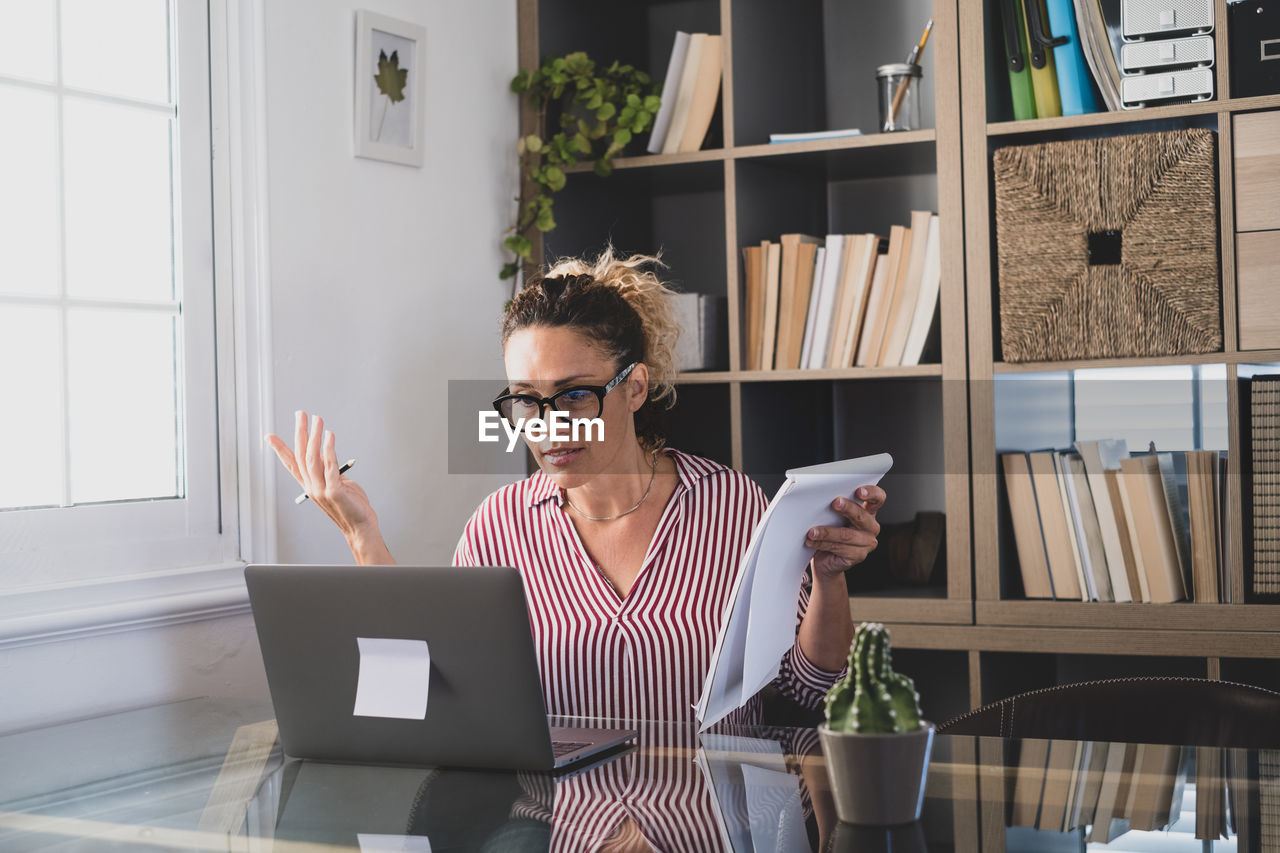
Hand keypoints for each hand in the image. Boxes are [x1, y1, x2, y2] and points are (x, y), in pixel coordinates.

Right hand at [265, 411, 378, 540]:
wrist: (360, 527)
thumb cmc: (351, 506)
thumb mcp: (337, 483)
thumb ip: (328, 470)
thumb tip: (324, 452)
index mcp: (310, 485)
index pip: (291, 464)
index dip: (280, 449)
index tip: (269, 436)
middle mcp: (311, 486)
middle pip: (300, 455)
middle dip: (300, 432)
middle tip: (300, 414)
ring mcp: (321, 489)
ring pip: (312, 457)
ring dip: (314, 435)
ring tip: (317, 419)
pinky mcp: (334, 490)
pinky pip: (329, 465)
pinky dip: (329, 448)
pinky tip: (330, 435)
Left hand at [804, 485, 885, 580]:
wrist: (824, 558)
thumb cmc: (829, 530)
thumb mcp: (833, 515)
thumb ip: (834, 505)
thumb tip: (819, 495)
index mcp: (868, 511)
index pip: (877, 498)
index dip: (872, 493)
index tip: (859, 491)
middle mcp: (871, 526)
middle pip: (861, 516)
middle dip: (847, 508)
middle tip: (834, 503)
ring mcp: (867, 542)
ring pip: (847, 535)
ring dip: (827, 532)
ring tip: (812, 532)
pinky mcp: (858, 556)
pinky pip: (839, 548)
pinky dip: (822, 544)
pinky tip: (811, 542)